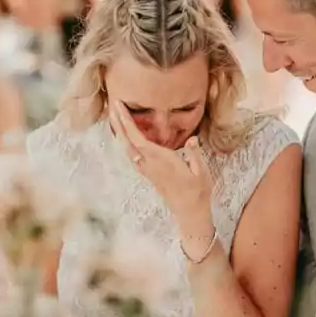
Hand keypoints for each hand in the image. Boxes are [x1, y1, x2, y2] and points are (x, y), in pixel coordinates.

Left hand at [109, 101, 214, 240]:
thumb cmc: (198, 191)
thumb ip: (194, 154)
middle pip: (128, 141)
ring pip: (128, 148)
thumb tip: (192, 139)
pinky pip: (133, 155)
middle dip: (119, 122)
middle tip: (114, 104)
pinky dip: (127, 142)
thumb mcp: (201, 172)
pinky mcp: (149, 173)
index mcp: (161, 161)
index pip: (139, 139)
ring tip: (117, 115)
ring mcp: (148, 170)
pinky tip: (127, 136)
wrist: (190, 213)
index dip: (127, 122)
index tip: (120, 107)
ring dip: (121, 131)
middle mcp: (150, 165)